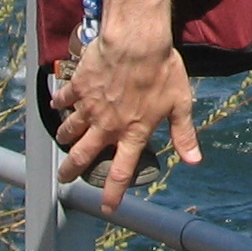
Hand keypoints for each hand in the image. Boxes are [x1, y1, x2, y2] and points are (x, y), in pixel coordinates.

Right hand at [49, 24, 202, 211]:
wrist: (136, 42)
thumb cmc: (162, 70)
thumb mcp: (179, 103)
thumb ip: (183, 134)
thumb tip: (194, 161)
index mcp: (132, 132)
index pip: (121, 172)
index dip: (113, 194)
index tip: (107, 208)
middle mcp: (107, 126)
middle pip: (82, 157)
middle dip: (71, 171)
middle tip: (64, 178)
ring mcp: (89, 107)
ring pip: (69, 130)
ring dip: (65, 137)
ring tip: (63, 141)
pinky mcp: (78, 88)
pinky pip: (63, 99)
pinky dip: (59, 102)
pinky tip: (57, 103)